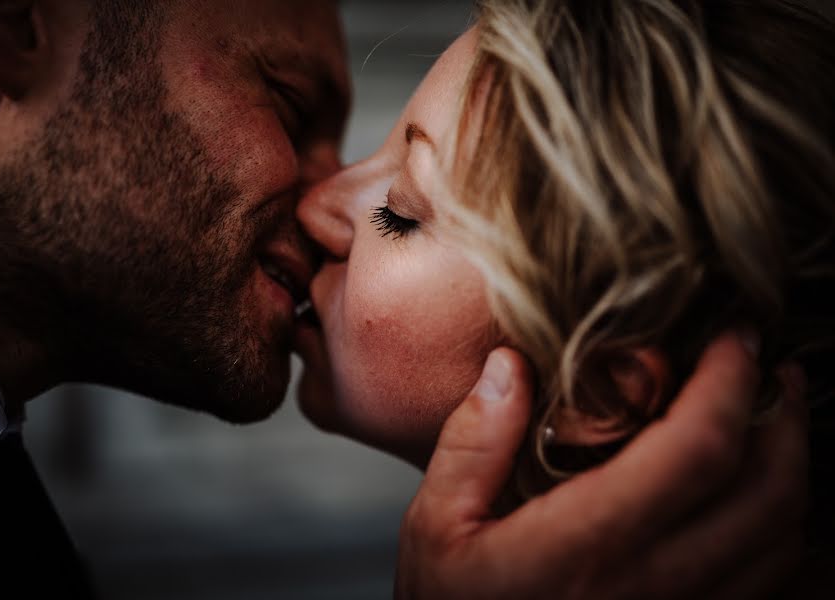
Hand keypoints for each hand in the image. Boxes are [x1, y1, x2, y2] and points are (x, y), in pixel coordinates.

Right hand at [395, 332, 808, 598]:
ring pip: (783, 540)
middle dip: (782, 414)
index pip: (697, 449)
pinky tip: (750, 495)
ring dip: (788, 467)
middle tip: (770, 367)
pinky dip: (779, 526)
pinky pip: (772, 583)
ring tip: (767, 419)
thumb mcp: (435, 528)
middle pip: (768, 491)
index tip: (733, 336)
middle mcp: (653, 586)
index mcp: (587, 546)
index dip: (729, 381)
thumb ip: (472, 444)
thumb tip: (509, 368)